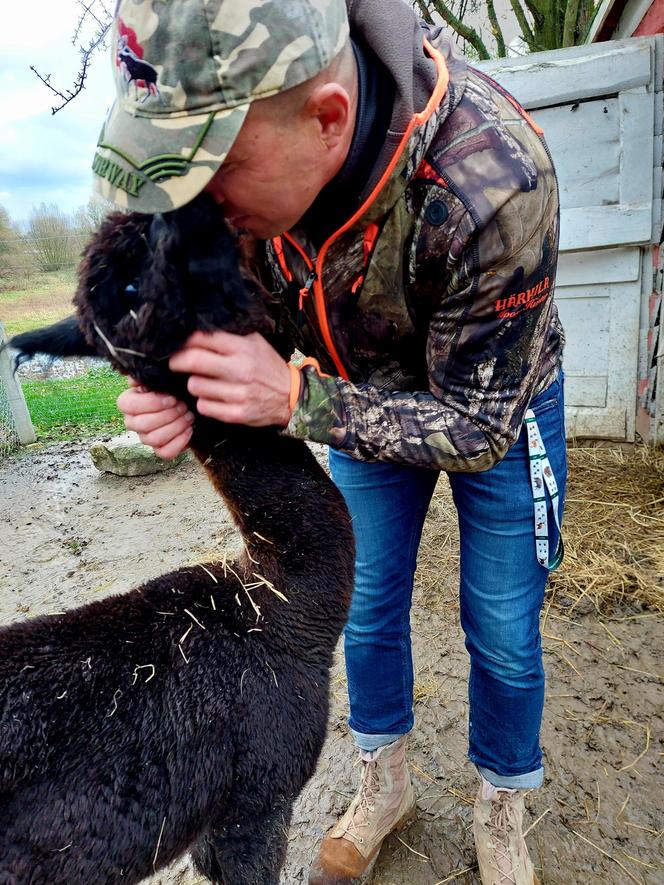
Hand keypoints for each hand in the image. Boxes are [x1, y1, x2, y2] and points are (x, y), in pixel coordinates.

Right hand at [117, 380, 194, 459]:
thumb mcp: (161, 377)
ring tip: (188, 416)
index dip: (152, 403)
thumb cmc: (171, 388)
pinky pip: (166, 452)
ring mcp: (145, 438)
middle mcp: (132, 422)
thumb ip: (149, 375)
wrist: (187, 402)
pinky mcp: (159, 450)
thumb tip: (138, 378)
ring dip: (176, 426)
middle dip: (168, 415)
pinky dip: (180, 441)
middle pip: (143, 424)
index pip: (129, 406)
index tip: (172, 398)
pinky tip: (189, 429)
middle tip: (184, 406)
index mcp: (127, 402)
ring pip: (155, 439)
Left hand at [168, 331, 291, 426]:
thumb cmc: (268, 367)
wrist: (291, 397)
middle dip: (177, 361)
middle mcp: (241, 369)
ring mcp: (239, 393)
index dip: (185, 341)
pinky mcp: (237, 413)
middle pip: (193, 361)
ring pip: (195, 386)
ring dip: (195, 383)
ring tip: (204, 382)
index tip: (179, 345)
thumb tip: (198, 330)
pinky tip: (213, 397)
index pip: (203, 338)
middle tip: (175, 363)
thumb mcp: (255, 343)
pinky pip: (204, 406)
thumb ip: (230, 336)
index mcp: (244, 348)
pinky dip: (204, 402)